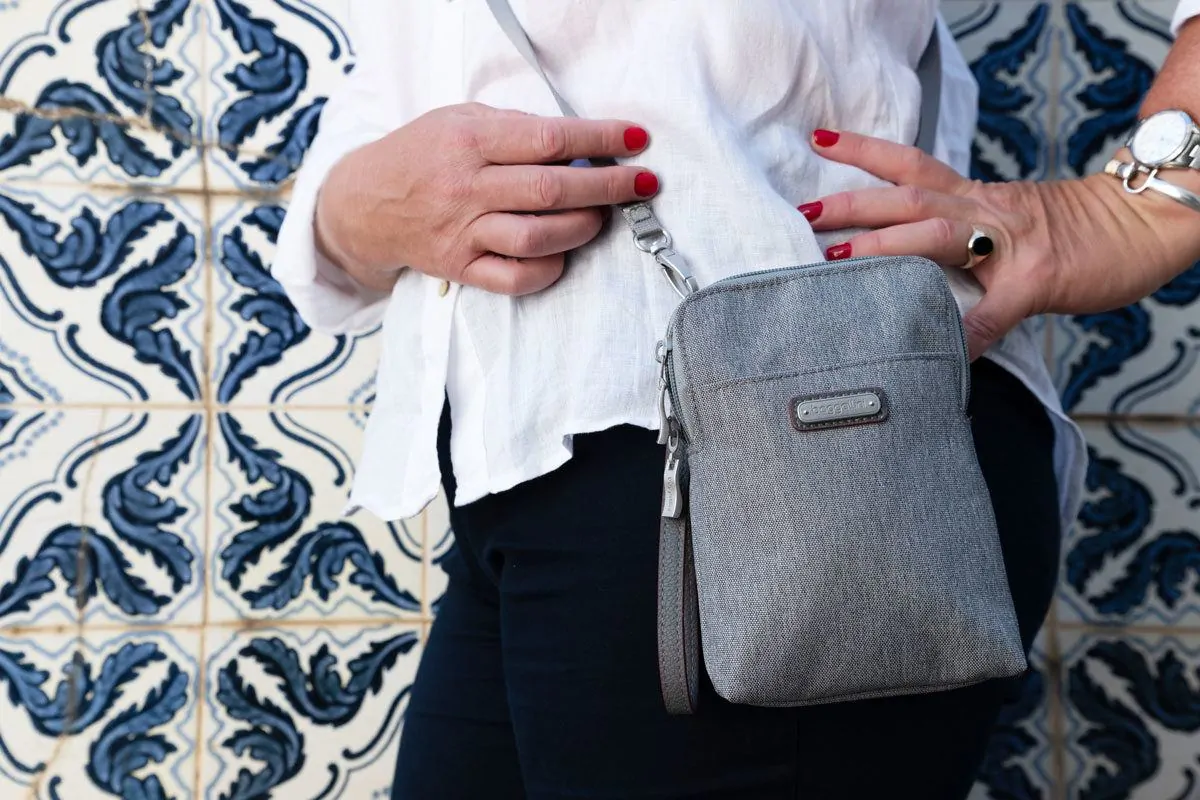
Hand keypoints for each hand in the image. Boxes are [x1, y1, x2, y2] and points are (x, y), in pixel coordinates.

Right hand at [315, 103, 657, 294]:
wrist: (364, 204)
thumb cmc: (422, 154)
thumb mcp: (460, 120)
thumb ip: (514, 128)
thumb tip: (577, 143)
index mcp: (469, 141)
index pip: (548, 140)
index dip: (600, 140)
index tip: (636, 140)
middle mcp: (466, 188)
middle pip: (551, 191)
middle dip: (608, 187)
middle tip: (642, 184)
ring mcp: (463, 233)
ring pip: (538, 238)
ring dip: (582, 228)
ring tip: (600, 217)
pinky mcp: (461, 268)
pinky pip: (516, 278)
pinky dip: (550, 268)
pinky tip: (563, 253)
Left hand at [801, 130, 1199, 358]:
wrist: (1141, 223)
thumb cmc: (1069, 230)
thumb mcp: (1003, 221)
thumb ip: (955, 238)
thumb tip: (905, 266)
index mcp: (972, 197)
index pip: (910, 164)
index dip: (864, 152)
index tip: (818, 143)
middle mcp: (983, 210)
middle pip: (908, 196)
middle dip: (853, 205)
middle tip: (803, 213)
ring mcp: (1010, 243)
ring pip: (938, 235)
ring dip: (884, 247)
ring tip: (837, 262)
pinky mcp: (1038, 278)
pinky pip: (993, 312)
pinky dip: (965, 335)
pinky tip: (940, 359)